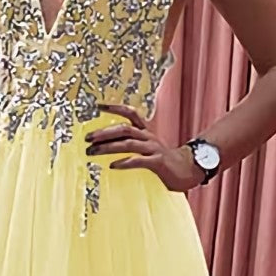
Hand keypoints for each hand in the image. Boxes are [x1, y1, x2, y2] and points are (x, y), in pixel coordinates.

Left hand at [85, 105, 205, 192]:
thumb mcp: (147, 149)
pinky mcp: (158, 162)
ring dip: (108, 147)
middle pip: (124, 129)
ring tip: (93, 151)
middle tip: (87, 138)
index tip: (98, 106)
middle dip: (104, 132)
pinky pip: (139, 160)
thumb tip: (106, 147)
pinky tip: (112, 165)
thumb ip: (131, 146)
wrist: (188, 170)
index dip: (115, 108)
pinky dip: (125, 162)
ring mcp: (154, 149)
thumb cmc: (164, 162)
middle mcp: (148, 137)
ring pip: (128, 143)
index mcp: (145, 132)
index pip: (130, 113)